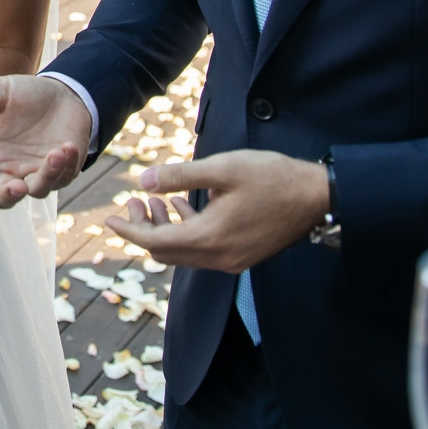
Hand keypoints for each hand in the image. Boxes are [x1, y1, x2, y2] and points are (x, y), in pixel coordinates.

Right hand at [0, 74, 92, 211]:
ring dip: (47, 175)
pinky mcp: (61, 173)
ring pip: (37, 190)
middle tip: (18, 186)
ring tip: (56, 153)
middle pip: (3, 198)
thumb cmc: (25, 94)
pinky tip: (68, 146)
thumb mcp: (2, 88)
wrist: (61, 94)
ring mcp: (36, 173)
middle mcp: (10, 169)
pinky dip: (66, 165)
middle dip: (10, 196)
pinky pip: (63, 178)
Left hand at [105, 150, 328, 273]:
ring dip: (165, 230)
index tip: (109, 218)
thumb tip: (144, 181)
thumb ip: (180, 176)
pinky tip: (182, 205)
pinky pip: (203, 250)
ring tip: (154, 200)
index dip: (129, 231)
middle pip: (167, 253)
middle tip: (133, 203)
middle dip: (144, 230)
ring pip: (184, 253)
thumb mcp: (222, 168)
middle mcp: (219, 258)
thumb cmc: (271, 178)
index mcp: (210, 238)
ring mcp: (233, 260)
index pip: (155, 243)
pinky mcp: (244, 255)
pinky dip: (187, 231)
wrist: (317, 197)